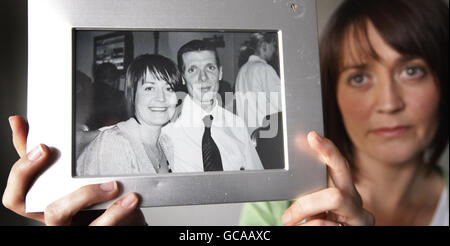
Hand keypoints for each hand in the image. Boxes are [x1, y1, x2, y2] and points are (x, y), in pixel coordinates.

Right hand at [2, 115, 146, 225]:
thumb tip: (19, 122)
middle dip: (53, 183)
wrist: (126, 222)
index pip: (17, 196)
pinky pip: (102, 226)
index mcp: (47, 204)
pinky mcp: (97, 232)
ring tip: (113, 184)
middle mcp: (58, 219)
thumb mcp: (70, 177)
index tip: (42, 146)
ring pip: (63, 217)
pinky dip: (117, 211)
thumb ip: (48, 156)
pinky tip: (131, 198)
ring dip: (87, 196)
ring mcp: (76, 228)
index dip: (21, 172)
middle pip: (39, 207)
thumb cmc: (95, 201)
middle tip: (69, 163)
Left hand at [281, 131, 373, 225]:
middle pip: (337, 195)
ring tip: (297, 228)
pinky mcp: (355, 233)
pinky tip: (308, 229)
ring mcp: (359, 220)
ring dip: (307, 225)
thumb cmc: (323, 217)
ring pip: (328, 220)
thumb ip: (310, 188)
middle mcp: (355, 203)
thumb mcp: (315, 201)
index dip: (327, 150)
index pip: (338, 165)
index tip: (312, 137)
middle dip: (307, 205)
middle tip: (287, 217)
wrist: (335, 235)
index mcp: (344, 187)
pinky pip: (327, 229)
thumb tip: (291, 170)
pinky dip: (311, 230)